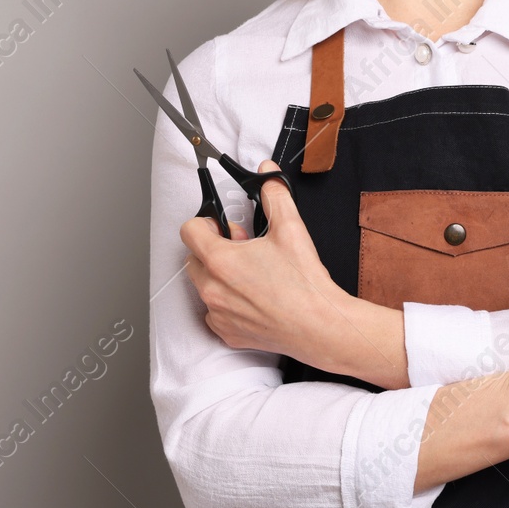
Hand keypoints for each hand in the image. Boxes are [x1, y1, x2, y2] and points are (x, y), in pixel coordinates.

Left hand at [181, 161, 346, 359]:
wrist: (319, 326)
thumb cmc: (304, 283)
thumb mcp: (291, 228)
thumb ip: (274, 195)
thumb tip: (267, 173)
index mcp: (221, 260)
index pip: (189, 231)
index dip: (206, 223)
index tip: (223, 227)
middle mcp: (212, 289)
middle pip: (194, 259)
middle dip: (214, 250)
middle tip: (244, 250)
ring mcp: (218, 314)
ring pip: (204, 286)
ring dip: (219, 277)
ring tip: (251, 275)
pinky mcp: (227, 334)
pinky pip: (215, 313)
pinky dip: (227, 303)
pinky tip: (253, 298)